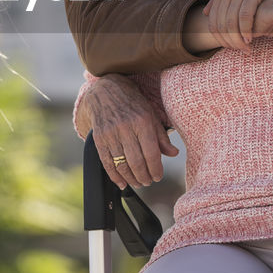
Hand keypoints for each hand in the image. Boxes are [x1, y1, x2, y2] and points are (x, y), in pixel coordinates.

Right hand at [76, 74, 178, 189]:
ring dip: (131, 178)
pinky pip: (106, 162)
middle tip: (148, 181)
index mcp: (142, 121)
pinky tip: (122, 182)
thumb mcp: (150, 114)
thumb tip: (173, 153)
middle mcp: (125, 127)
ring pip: (121, 164)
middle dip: (144, 176)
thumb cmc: (132, 102)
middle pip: (136, 161)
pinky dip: (114, 176)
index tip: (158, 176)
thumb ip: (161, 136)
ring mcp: (110, 133)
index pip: (151, 152)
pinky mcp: (98, 138)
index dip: (156, 169)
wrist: (105, 90)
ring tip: (138, 182)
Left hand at [205, 0, 272, 48]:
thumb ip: (220, 0)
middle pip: (221, 25)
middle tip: (241, 51)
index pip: (213, 23)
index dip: (220, 39)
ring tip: (246, 48)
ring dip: (238, 40)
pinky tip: (251, 38)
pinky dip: (246, 30)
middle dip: (230, 42)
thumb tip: (204, 13)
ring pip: (231, 23)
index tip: (232, 49)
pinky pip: (245, 15)